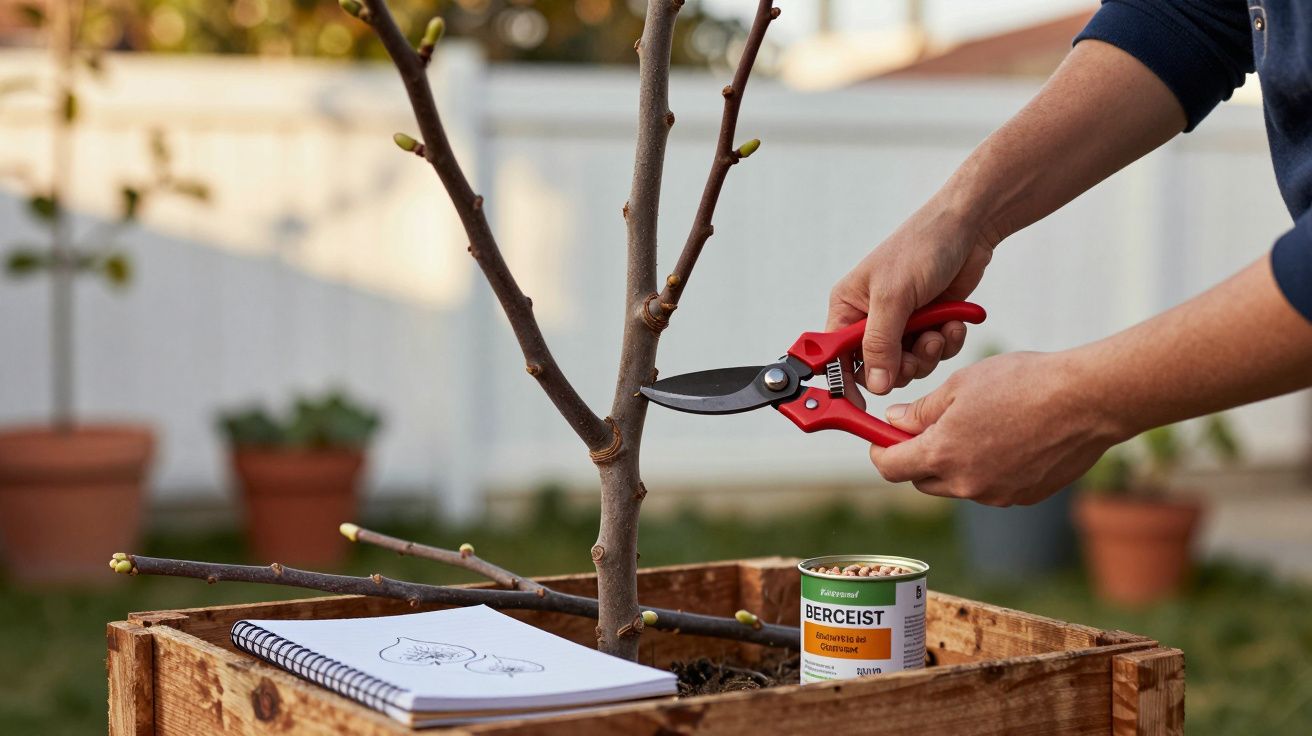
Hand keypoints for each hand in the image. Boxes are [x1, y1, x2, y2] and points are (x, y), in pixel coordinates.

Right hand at [827, 203, 995, 394]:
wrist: (970, 227)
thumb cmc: (922, 247)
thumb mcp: (894, 296)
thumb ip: (881, 343)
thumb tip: (875, 384)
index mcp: (848, 307)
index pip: (835, 356)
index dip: (844, 381)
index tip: (856, 405)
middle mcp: (871, 319)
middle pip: (876, 369)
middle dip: (901, 364)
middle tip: (917, 349)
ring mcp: (901, 324)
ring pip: (907, 366)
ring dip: (927, 353)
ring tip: (939, 330)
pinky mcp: (928, 325)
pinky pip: (933, 354)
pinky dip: (946, 343)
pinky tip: (954, 323)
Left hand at [868, 351, 1122, 505]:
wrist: (1087, 401)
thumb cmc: (1023, 384)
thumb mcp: (960, 386)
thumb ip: (921, 411)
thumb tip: (894, 422)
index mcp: (942, 455)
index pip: (890, 468)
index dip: (880, 452)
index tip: (882, 439)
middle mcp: (966, 484)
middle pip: (922, 479)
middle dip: (918, 456)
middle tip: (930, 425)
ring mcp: (997, 495)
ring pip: (958, 484)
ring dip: (955, 462)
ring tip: (980, 425)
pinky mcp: (1024, 497)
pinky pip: (991, 487)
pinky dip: (988, 468)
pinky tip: (1008, 438)